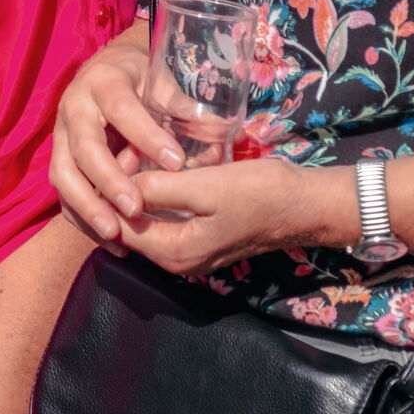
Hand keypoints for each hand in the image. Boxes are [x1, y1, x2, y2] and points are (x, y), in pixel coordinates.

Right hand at [49, 24, 184, 247]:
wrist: (105, 71)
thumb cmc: (139, 78)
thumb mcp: (161, 81)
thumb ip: (185, 108)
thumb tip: (223, 137)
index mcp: (103, 83)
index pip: (122, 110)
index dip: (146, 137)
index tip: (175, 162)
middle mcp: (74, 108)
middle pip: (85, 148)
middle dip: (109, 181)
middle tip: (135, 209)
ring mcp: (61, 136)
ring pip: (64, 175)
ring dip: (87, 207)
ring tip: (115, 234)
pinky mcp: (59, 160)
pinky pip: (64, 194)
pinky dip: (83, 219)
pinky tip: (112, 241)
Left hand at [113, 156, 341, 278]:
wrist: (306, 206)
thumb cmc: (260, 193)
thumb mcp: (205, 186)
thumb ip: (159, 189)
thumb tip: (118, 185)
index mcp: (174, 252)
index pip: (118, 227)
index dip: (107, 193)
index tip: (109, 156)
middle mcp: (177, 261)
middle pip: (128, 227)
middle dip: (118, 193)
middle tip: (118, 152)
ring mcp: (189, 252)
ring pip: (145, 222)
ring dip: (135, 193)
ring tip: (131, 156)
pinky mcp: (200, 239)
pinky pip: (163, 220)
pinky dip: (153, 198)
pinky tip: (152, 170)